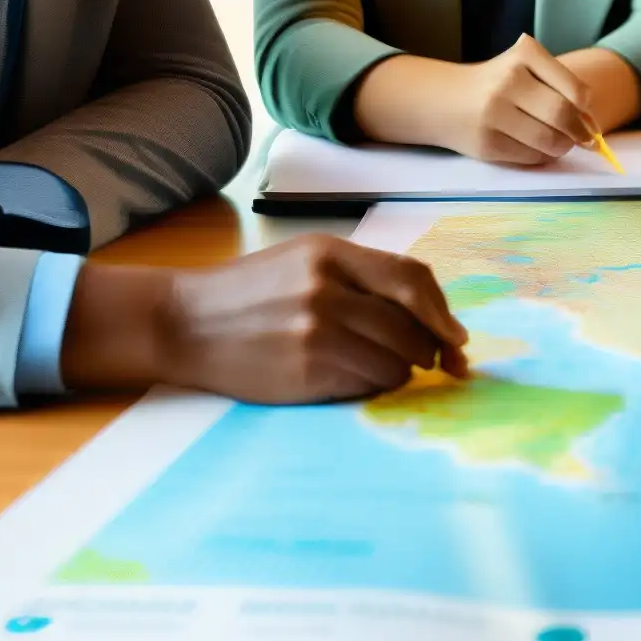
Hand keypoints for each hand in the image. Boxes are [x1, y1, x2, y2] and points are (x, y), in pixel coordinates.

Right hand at [62, 236, 469, 403]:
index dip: (444, 314)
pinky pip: (366, 386)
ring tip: (381, 367)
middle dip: (429, 350)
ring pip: (395, 363)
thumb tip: (434, 318)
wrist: (184, 322)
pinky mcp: (304, 372)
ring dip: (400, 372)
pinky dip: (373, 387)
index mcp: (333, 254)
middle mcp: (327, 290)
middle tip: (430, 362)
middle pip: (412, 328)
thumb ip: (366, 276)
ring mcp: (316, 333)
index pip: (413, 281)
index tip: (457, 339)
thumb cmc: (253, 290)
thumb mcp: (308, 259)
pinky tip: (353, 379)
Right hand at [453, 34, 597, 164]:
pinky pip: (530, 156)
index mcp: (524, 55)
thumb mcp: (524, 70)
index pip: (575, 89)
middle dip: (579, 133)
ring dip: (562, 147)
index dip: (588, 111)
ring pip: (548, 140)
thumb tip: (592, 127)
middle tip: (582, 140)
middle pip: (562, 115)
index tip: (589, 121)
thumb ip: (559, 88)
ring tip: (558, 143)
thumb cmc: (495, 83)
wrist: (442, 99)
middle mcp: (508, 81)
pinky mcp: (486, 143)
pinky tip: (536, 149)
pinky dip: (542, 157)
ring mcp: (494, 113)